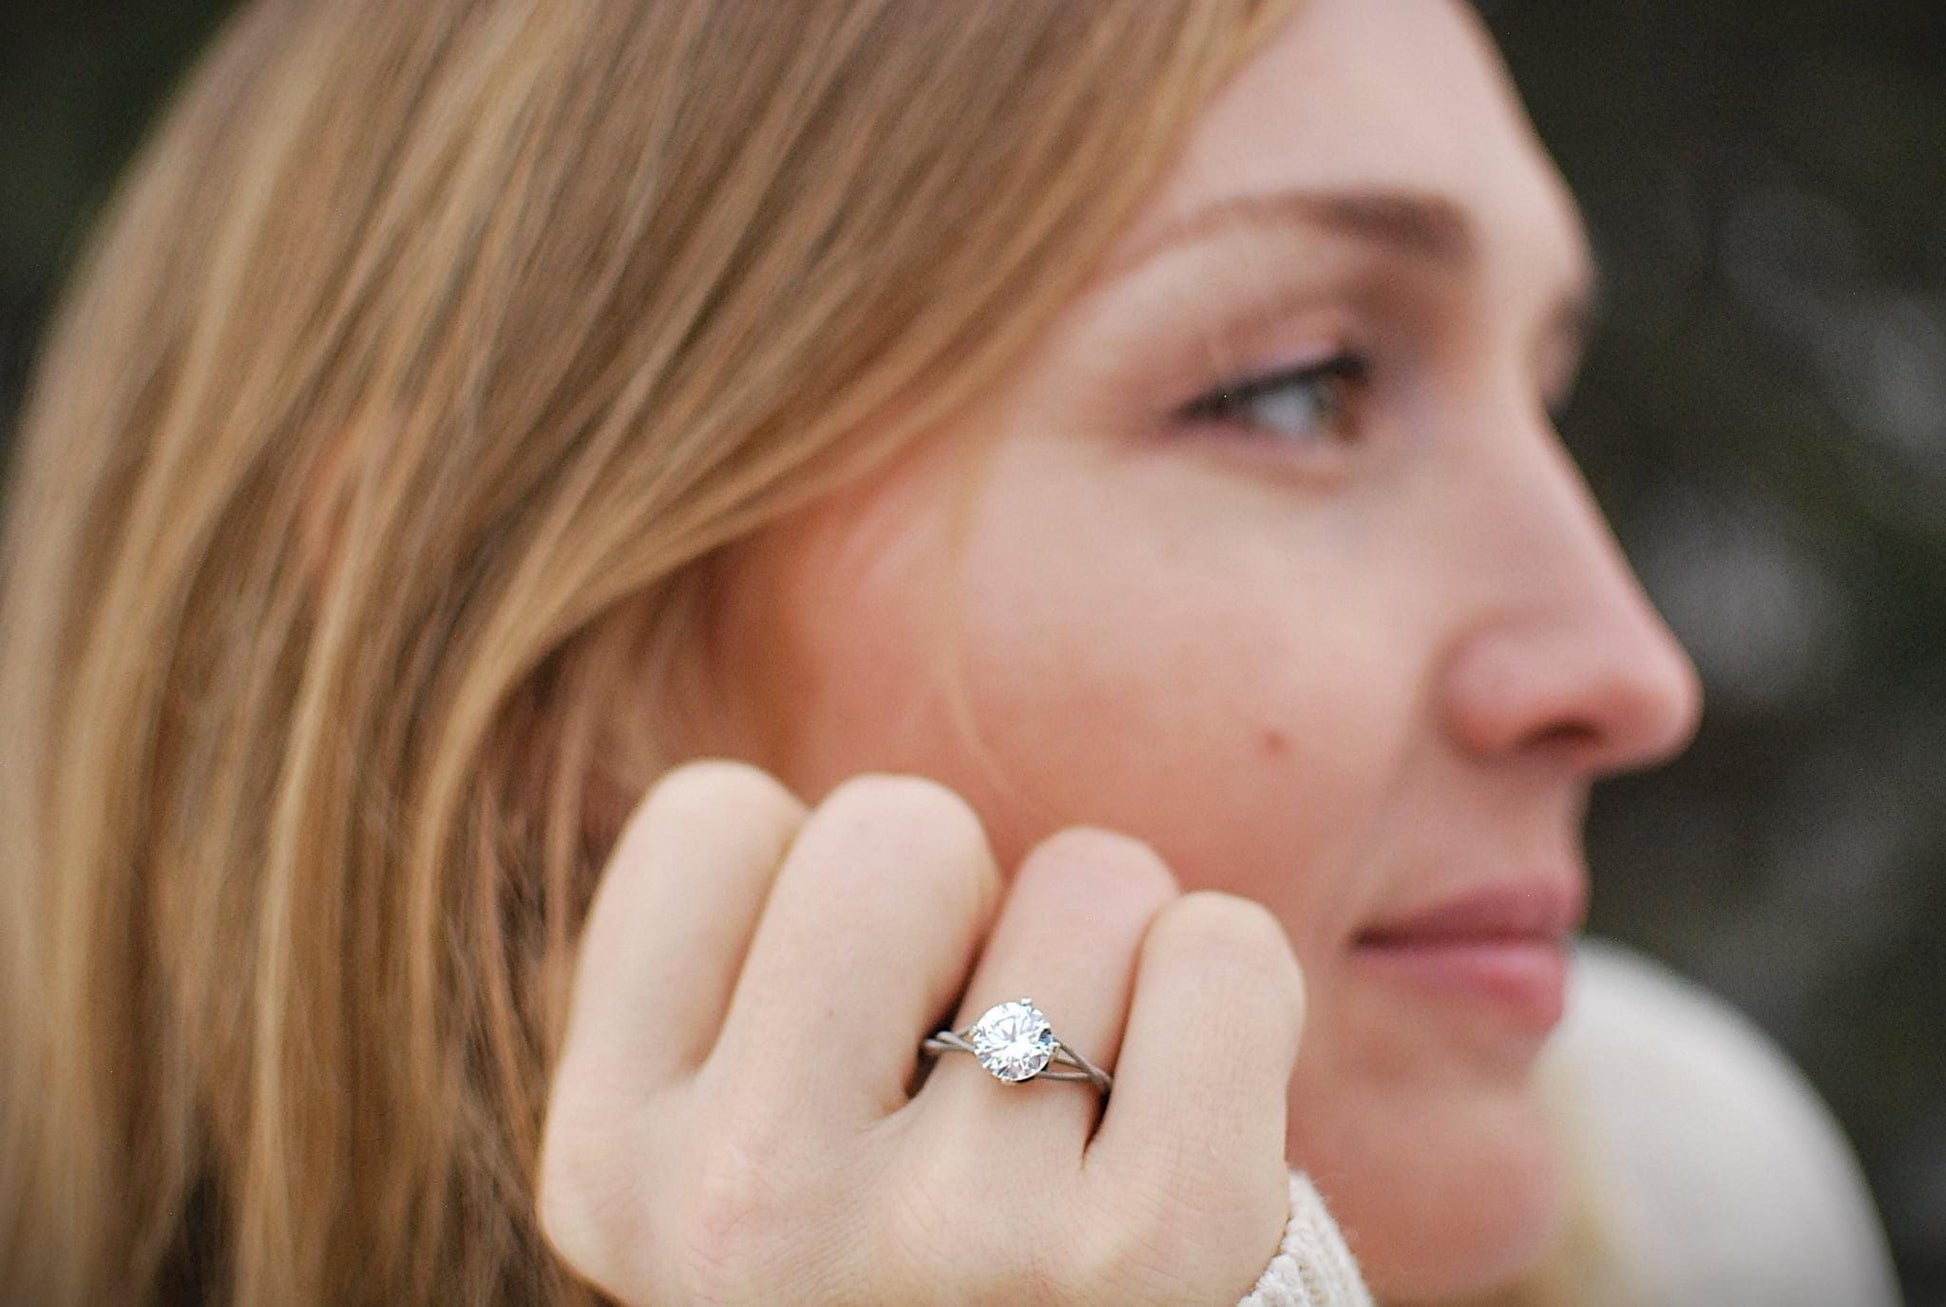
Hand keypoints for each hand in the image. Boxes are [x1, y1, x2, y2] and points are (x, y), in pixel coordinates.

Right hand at [536, 760, 1306, 1304]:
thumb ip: (740, 975)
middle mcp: (739, 1214)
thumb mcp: (748, 1144)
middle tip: (985, 1067)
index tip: (855, 1026)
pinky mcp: (1149, 1256)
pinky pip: (1221, 948)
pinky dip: (1229, 997)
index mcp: (610, 1168)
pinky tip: (1185, 1124)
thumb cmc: (923, 1264)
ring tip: (1087, 1120)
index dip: (815, 891)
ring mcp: (948, 1239)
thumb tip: (760, 649)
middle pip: (898, 825)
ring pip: (1082, 877)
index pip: (714, 816)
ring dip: (1107, 966)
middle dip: (970, 908)